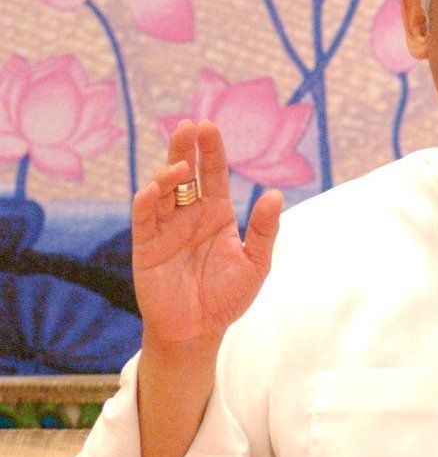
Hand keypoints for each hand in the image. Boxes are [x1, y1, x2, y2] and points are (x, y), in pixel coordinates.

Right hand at [131, 120, 281, 350]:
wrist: (198, 331)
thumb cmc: (226, 298)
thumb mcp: (255, 264)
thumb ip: (263, 231)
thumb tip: (275, 196)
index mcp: (215, 215)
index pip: (213, 175)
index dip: (211, 151)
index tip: (209, 126)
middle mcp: (188, 216)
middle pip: (185, 174)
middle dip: (185, 149)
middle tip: (189, 126)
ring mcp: (165, 228)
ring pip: (162, 190)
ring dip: (167, 174)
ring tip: (180, 167)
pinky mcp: (146, 245)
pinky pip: (144, 217)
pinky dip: (147, 201)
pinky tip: (155, 190)